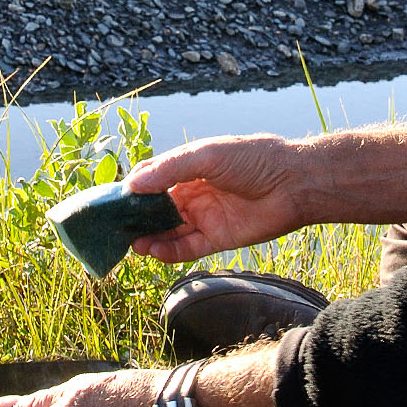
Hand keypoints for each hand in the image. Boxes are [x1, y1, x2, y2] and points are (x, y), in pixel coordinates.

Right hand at [123, 134, 311, 263]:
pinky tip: (152, 251)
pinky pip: (187, 248)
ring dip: (149, 236)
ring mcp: (205, 215)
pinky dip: (168, 251)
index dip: (132, 188)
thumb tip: (134, 184)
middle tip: (114, 227)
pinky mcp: (218, 238)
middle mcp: (194, 192)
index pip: (152, 178)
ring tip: (131, 243)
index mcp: (189, 167)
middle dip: (136, 217)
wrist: (295, 183)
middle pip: (156, 207)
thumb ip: (171, 169)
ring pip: (169, 230)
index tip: (111, 199)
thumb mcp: (208, 155)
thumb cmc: (254, 159)